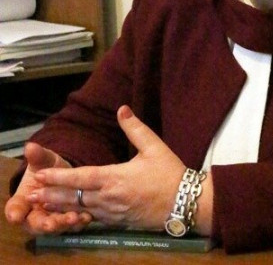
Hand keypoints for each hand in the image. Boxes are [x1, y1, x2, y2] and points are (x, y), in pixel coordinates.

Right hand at [4, 142, 91, 233]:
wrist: (64, 175)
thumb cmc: (48, 168)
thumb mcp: (44, 160)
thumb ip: (37, 156)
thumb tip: (30, 146)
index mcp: (23, 201)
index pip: (15, 209)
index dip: (15, 212)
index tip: (15, 215)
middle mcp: (35, 215)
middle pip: (35, 224)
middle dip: (44, 224)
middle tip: (51, 223)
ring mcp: (52, 220)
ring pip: (56, 227)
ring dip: (64, 224)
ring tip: (74, 218)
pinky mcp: (68, 222)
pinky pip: (73, 226)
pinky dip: (79, 222)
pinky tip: (87, 217)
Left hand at [27, 106, 186, 230]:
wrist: (184, 204)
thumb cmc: (169, 173)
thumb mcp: (154, 147)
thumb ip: (135, 128)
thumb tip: (122, 109)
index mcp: (116, 178)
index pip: (81, 177)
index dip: (59, 176)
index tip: (40, 174)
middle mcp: (109, 198)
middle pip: (74, 197)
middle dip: (51, 194)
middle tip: (31, 193)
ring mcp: (112, 213)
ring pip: (80, 210)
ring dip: (60, 206)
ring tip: (42, 204)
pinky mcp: (118, 222)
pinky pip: (92, 218)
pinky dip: (76, 215)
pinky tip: (68, 214)